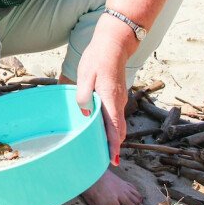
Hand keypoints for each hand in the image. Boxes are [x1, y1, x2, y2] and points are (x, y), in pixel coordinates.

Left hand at [74, 32, 131, 166]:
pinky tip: (102, 129)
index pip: (114, 128)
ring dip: (113, 137)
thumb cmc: (97, 59)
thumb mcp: (86, 75)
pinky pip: (117, 116)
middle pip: (119, 130)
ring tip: (104, 149)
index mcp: (110, 99)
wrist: (114, 43)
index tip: (112, 159)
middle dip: (114, 146)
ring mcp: (120, 99)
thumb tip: (85, 113)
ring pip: (119, 123)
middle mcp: (118, 102)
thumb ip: (83, 95)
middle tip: (105, 161)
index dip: (113, 145)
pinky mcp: (118, 96)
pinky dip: (113, 127)